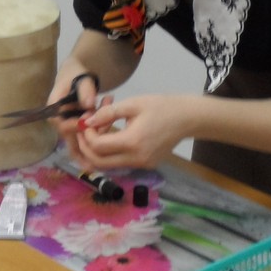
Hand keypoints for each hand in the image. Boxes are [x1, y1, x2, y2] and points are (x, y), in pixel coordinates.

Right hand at [47, 67, 101, 160]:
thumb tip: (88, 104)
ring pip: (82, 143)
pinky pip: (86, 141)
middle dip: (93, 133)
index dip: (80, 125)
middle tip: (108, 118)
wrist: (76, 76)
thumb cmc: (77, 75)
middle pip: (74, 139)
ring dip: (98, 134)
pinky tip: (110, 123)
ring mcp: (67, 129)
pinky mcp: (76, 132)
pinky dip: (99, 134)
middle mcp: (58, 123)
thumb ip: (85, 90)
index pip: (64, 126)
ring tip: (111, 116)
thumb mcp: (82, 78)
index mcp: (53, 110)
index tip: (95, 115)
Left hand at [74, 94, 194, 167]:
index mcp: (133, 142)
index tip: (85, 122)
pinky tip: (109, 138)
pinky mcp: (146, 165)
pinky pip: (120, 163)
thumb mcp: (133, 104)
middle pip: (99, 162)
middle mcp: (136, 158)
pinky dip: (109, 154)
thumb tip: (86, 122)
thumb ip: (107, 113)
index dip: (86, 135)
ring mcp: (142, 165)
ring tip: (95, 132)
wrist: (187, 118)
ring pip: (108, 166)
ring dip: (97, 152)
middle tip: (83, 132)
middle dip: (86, 148)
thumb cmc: (161, 106)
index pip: (98, 147)